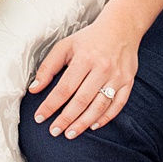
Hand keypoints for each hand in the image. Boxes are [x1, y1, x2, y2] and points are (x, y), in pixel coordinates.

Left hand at [28, 7, 139, 137]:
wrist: (121, 27)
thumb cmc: (89, 38)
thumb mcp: (65, 46)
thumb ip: (48, 67)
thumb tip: (34, 89)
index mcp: (84, 58)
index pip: (64, 88)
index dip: (51, 105)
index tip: (40, 117)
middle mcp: (102, 69)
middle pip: (82, 100)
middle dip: (66, 119)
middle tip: (54, 132)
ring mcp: (117, 76)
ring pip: (99, 106)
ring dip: (84, 122)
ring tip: (70, 133)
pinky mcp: (128, 81)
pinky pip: (118, 104)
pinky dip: (106, 117)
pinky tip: (93, 125)